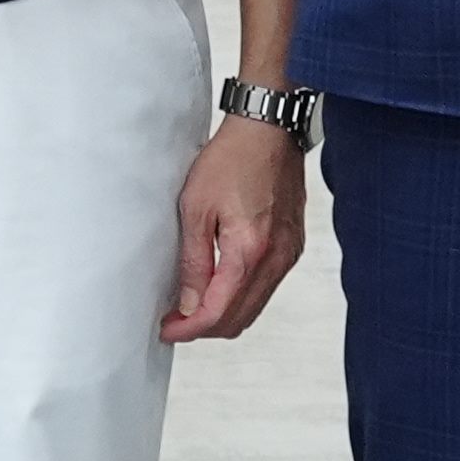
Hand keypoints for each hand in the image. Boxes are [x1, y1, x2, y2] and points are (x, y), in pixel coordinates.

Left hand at [163, 112, 307, 343]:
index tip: (167, 330)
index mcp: (250, 251)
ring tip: (192, 305)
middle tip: (175, 320)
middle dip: (204, 328)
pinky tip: (220, 286)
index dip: (188, 329)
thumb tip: (189, 304)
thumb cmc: (232, 158)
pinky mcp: (292, 246)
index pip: (218, 312)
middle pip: (239, 319)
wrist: (268, 130)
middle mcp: (276, 258)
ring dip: (224, 314)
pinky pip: (267, 287)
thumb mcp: (196, 208)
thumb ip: (193, 262)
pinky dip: (242, 297)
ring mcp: (289, 254)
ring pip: (255, 307)